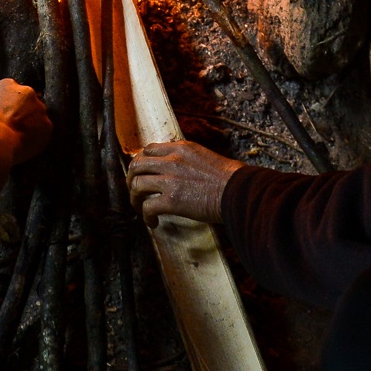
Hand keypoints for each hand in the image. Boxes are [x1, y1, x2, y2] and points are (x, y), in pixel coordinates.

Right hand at [0, 78, 50, 162]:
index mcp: (7, 84)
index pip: (11, 92)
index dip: (9, 106)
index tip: (5, 116)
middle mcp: (27, 91)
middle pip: (28, 102)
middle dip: (23, 114)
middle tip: (13, 128)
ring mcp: (39, 108)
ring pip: (37, 117)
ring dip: (31, 126)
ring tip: (17, 139)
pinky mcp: (47, 125)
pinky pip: (43, 133)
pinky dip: (36, 140)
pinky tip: (24, 146)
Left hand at [126, 141, 243, 224]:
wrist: (240, 192)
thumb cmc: (229, 179)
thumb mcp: (205, 157)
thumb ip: (186, 159)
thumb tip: (176, 169)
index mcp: (180, 148)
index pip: (148, 150)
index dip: (140, 163)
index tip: (141, 173)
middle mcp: (172, 160)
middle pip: (136, 165)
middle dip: (131, 179)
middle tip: (135, 192)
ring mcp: (170, 180)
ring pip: (137, 185)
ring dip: (135, 199)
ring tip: (141, 208)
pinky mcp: (172, 200)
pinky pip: (147, 207)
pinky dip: (146, 216)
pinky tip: (154, 222)